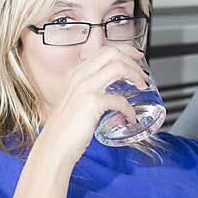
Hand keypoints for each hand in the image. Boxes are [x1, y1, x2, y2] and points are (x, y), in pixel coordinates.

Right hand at [36, 44, 149, 166]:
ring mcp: (84, 88)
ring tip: (142, 87)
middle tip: (143, 75)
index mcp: (75, 73)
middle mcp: (79, 76)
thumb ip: (89, 92)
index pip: (104, 51)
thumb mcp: (75, 102)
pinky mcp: (91, 103)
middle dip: (133, 61)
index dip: (125, 51)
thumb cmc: (65, 129)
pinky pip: (119, 100)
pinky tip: (131, 117)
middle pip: (112, 53)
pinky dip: (129, 109)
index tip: (137, 57)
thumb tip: (110, 93)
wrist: (54, 146)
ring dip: (135, 75)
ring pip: (118, 67)